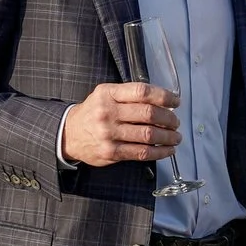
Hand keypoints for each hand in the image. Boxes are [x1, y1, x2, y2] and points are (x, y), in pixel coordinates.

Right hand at [61, 82, 178, 166]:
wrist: (69, 134)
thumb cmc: (94, 112)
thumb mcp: (106, 95)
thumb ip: (130, 95)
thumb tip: (164, 102)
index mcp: (108, 94)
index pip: (142, 92)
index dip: (164, 96)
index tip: (176, 102)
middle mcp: (108, 112)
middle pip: (148, 114)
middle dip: (169, 119)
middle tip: (176, 122)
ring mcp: (109, 134)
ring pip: (148, 135)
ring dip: (168, 137)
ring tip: (176, 137)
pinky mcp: (111, 152)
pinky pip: (142, 153)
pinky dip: (160, 152)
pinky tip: (168, 150)